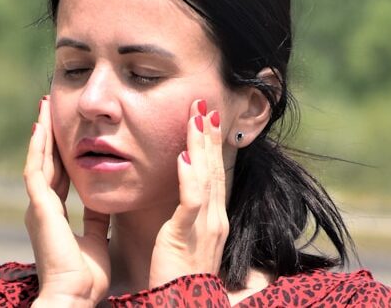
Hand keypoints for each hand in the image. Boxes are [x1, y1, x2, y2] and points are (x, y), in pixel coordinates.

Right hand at [24, 95, 110, 306]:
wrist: (73, 296)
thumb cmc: (85, 276)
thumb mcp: (95, 237)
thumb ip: (95, 216)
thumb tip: (102, 197)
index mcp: (53, 214)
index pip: (57, 175)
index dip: (59, 152)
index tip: (65, 131)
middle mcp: (41, 207)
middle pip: (44, 162)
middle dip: (48, 135)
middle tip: (49, 108)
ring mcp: (37, 207)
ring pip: (37, 161)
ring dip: (41, 134)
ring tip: (44, 108)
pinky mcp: (39, 208)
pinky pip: (36, 172)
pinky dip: (37, 149)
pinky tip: (40, 128)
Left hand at [149, 99, 229, 286]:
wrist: (183, 306)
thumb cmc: (178, 280)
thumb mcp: (183, 242)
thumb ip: (182, 220)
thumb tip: (175, 201)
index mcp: (213, 220)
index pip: (213, 174)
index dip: (209, 146)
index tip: (205, 119)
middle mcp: (214, 219)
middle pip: (213, 168)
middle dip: (208, 135)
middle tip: (204, 104)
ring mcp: (205, 227)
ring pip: (205, 177)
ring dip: (200, 145)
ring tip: (196, 118)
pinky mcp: (187, 236)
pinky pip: (191, 202)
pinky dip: (189, 178)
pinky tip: (183, 157)